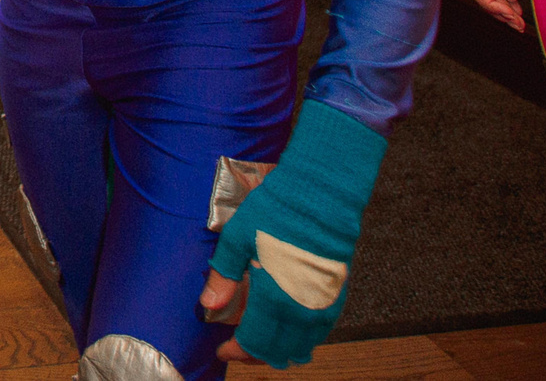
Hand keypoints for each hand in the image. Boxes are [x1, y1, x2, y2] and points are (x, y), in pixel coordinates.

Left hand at [203, 102, 382, 368]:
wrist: (322, 191)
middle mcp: (301, 307)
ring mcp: (323, 301)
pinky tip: (292, 330)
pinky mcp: (338, 291)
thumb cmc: (277, 209)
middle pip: (280, 350)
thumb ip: (224, 275)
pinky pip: (322, 329)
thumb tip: (208, 305)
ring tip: (264, 345)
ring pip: (305, 345)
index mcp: (273, 296)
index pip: (254, 342)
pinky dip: (305, 338)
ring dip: (283, 351)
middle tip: (239, 349)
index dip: (237, 351)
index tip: (222, 349)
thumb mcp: (238, 237)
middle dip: (257, 355)